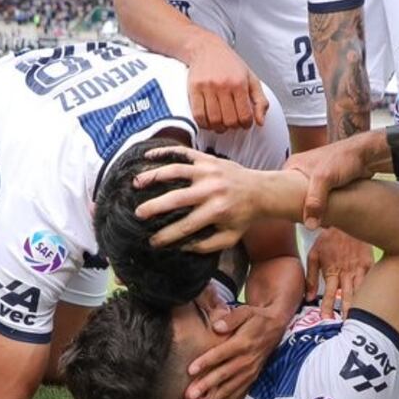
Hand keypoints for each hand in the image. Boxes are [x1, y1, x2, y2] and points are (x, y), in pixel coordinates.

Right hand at [133, 145, 257, 251]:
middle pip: (176, 199)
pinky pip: (184, 153)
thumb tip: (180, 247)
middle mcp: (211, 190)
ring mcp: (209, 171)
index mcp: (217, 211)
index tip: (152, 241)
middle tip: (137, 213)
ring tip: (136, 182)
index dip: (166, 236)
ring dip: (154, 175)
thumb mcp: (230, 238)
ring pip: (176, 171)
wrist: (262, 191)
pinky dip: (165, 152)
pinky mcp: (208, 159)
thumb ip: (206, 245)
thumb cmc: (243, 216)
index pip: (185, 226)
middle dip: (154, 207)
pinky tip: (148, 155)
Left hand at [184, 304, 287, 398]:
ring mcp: (250, 371)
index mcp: (244, 342)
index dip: (206, 361)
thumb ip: (231, 318)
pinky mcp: (252, 378)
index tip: (190, 370)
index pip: (222, 353)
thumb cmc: (257, 318)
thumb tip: (217, 326)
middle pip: (224, 374)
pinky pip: (237, 392)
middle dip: (206, 386)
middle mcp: (247, 359)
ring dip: (213, 398)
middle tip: (190, 395)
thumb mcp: (246, 311)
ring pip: (230, 387)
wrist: (275, 327)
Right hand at [187, 35, 268, 132]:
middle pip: (229, 120)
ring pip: (214, 120)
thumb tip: (261, 122)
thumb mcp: (251, 79)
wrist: (207, 49)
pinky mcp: (193, 89)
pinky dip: (204, 123)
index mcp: (239, 83)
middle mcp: (223, 85)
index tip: (244, 123)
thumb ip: (260, 101)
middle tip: (232, 123)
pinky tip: (208, 121)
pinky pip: (198, 115)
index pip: (245, 116)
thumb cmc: (230, 65)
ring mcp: (207, 87)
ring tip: (221, 124)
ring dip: (218, 127)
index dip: (246, 124)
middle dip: (233, 126)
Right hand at [283, 131, 380, 228]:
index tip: (295, 219)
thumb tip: (309, 225)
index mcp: (294, 165)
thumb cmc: (343, 159)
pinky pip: (320, 201)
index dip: (285, 206)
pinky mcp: (327, 183)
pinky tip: (330, 219)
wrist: (367, 154)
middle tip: (311, 223)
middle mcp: (301, 170)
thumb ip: (314, 202)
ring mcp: (314, 177)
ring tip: (322, 223)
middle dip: (302, 211)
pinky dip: (323, 209)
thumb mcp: (325, 178)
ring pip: (308, 200)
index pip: (280, 191)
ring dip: (314, 211)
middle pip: (294, 197)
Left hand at [306, 227, 371, 317]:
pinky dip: (372, 291)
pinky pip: (371, 280)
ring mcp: (359, 268)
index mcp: (331, 271)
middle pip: (346, 297)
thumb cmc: (327, 239)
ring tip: (361, 320)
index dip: (327, 308)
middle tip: (347, 327)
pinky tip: (374, 302)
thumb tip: (308, 298)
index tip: (326, 320)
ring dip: (360, 305)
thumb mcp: (314, 255)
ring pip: (360, 291)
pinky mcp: (369, 263)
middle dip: (347, 312)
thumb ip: (310, 277)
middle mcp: (346, 272)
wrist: (343, 220)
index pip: (328, 294)